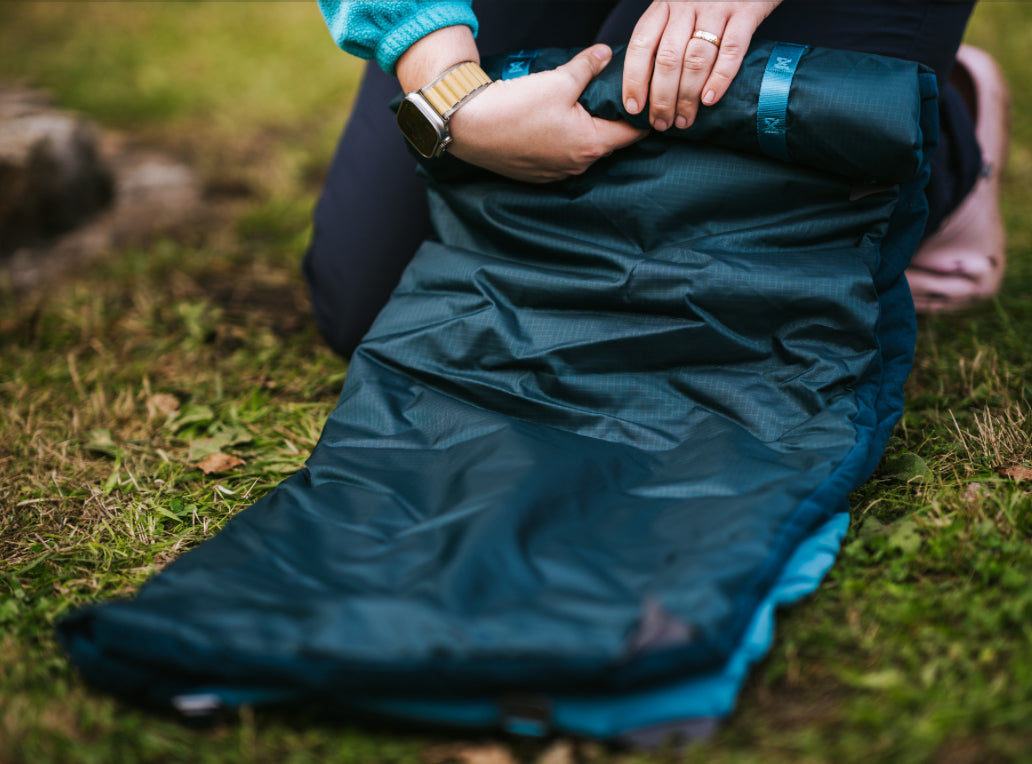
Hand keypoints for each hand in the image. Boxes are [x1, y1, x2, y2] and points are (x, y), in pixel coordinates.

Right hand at [449, 45, 648, 182]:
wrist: (471, 127)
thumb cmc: (516, 106)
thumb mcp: (559, 80)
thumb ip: (588, 67)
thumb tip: (605, 54)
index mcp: (591, 144)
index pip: (632, 134)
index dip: (641, 118)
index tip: (645, 106)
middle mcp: (577, 166)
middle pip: (607, 143)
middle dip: (611, 123)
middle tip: (610, 100)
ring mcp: (556, 174)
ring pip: (582, 152)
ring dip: (585, 134)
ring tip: (579, 110)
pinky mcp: (536, 175)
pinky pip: (560, 159)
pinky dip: (563, 144)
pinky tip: (552, 126)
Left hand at [623, 1, 782, 130]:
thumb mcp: (678, 9)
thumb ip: (663, 36)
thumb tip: (647, 86)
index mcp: (664, 6)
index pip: (640, 46)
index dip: (634, 80)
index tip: (634, 108)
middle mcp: (686, 6)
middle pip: (668, 59)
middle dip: (662, 98)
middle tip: (661, 123)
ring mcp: (716, 8)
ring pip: (696, 59)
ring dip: (687, 96)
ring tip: (684, 120)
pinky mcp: (746, 12)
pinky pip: (732, 50)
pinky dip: (720, 78)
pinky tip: (709, 100)